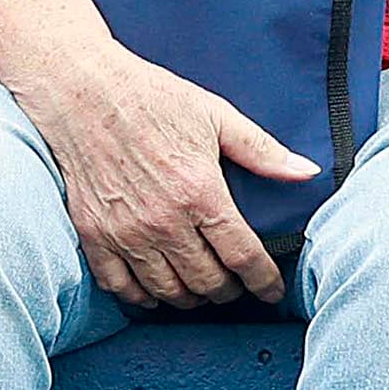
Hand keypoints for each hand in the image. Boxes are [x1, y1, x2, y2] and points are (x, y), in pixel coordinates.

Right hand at [19, 44, 318, 308]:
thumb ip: (262, 151)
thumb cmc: (150, 98)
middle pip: (208, 282)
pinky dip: (142, 297)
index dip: (265, 281)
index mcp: (201, 193)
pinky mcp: (94, 233)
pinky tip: (154, 291)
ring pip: (167, 291)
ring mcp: (126, 232)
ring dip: (190, 298)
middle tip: (234, 287)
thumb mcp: (215, 116)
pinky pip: (120, 286)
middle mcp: (164, 221)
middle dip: (228, 292)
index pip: (244, 257)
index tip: (272, 290)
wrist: (82, 91)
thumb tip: (307, 172)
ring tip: (199, 290)